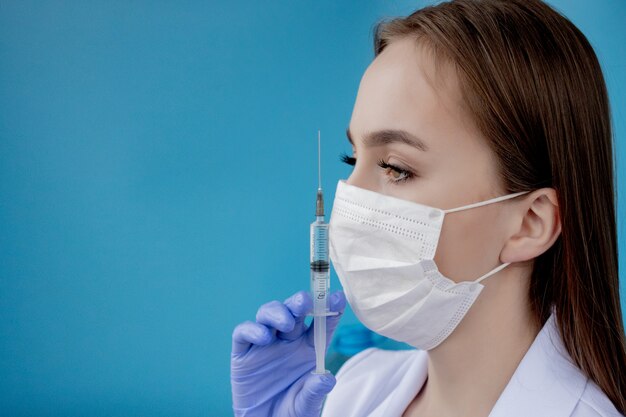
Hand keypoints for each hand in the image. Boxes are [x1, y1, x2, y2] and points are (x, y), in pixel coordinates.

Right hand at [231, 290, 345, 416]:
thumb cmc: (290, 412)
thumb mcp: (306, 405)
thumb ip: (314, 391)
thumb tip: (327, 378)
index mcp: (308, 349)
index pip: (321, 324)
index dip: (329, 309)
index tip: (338, 298)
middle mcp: (288, 341)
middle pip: (294, 311)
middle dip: (299, 302)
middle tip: (305, 301)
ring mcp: (264, 344)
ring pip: (268, 314)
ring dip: (277, 312)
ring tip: (286, 323)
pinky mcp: (243, 353)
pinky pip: (244, 332)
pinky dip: (252, 329)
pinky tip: (263, 337)